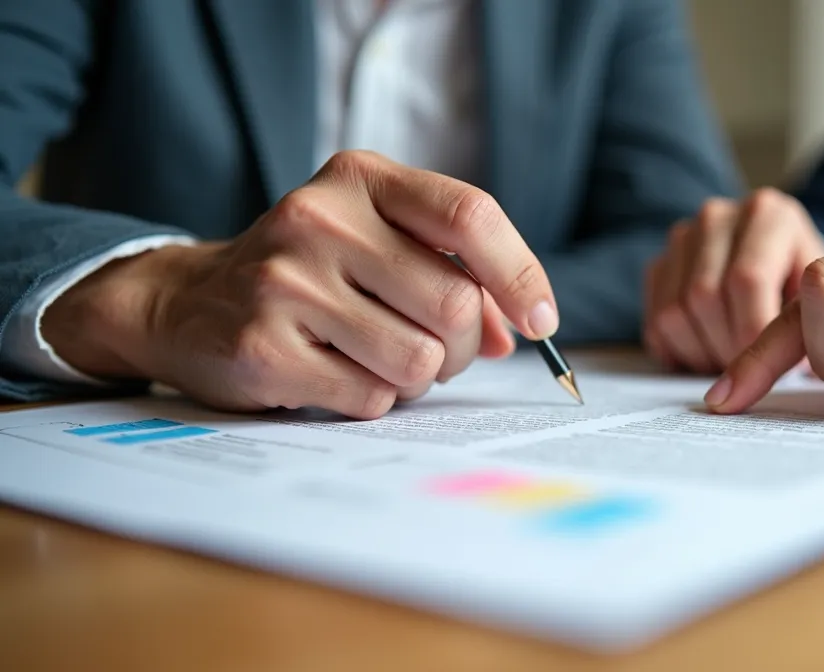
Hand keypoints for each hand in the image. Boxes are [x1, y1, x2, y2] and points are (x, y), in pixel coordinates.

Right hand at [43, 150, 557, 418]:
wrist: (186, 302)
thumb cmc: (310, 274)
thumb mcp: (376, 242)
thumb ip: (453, 274)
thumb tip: (520, 330)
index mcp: (360, 178)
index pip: (470, 215)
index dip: (520, 275)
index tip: (541, 322)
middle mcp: (321, 219)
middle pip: (455, 304)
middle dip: (464, 347)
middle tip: (440, 353)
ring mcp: (285, 282)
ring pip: (419, 360)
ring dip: (418, 378)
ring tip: (380, 360)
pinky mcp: (262, 347)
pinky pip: (370, 397)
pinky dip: (372, 399)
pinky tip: (336, 374)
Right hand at [644, 188, 823, 371]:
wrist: (782, 264)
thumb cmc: (807, 286)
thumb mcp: (819, 297)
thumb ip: (807, 325)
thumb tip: (794, 372)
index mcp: (768, 214)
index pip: (747, 278)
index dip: (752, 332)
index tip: (765, 366)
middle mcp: (719, 216)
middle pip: (705, 296)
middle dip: (726, 349)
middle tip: (749, 373)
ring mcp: (683, 237)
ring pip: (674, 312)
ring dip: (700, 354)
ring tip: (731, 363)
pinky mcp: (660, 262)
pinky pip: (654, 320)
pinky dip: (677, 350)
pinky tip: (708, 354)